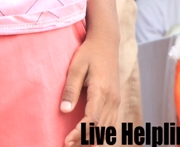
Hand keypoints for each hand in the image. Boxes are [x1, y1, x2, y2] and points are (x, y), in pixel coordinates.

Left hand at [62, 32, 119, 146]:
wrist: (107, 43)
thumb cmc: (89, 53)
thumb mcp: (76, 67)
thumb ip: (70, 89)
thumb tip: (64, 110)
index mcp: (101, 90)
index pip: (92, 120)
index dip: (79, 133)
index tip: (67, 140)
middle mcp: (112, 99)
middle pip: (100, 128)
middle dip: (84, 140)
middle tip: (67, 144)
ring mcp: (116, 101)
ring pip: (107, 128)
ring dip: (92, 139)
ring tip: (75, 143)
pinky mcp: (116, 101)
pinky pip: (110, 123)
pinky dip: (101, 133)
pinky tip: (89, 137)